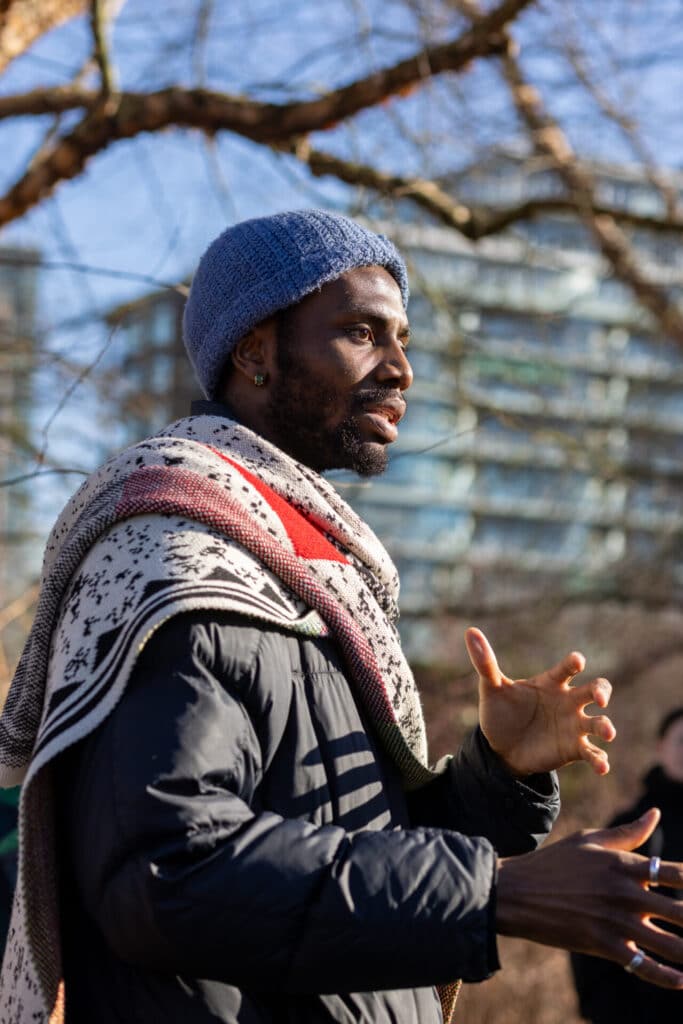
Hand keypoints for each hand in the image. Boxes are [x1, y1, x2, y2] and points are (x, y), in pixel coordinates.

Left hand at [465, 626, 614, 776]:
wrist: (500, 749)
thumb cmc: (500, 713)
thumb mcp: (492, 689)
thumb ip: (485, 663)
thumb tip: (470, 632)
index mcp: (551, 683)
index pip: (567, 669)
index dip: (574, 663)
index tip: (577, 661)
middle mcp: (568, 702)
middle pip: (594, 690)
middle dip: (601, 691)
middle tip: (600, 698)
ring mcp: (573, 726)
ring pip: (598, 723)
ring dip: (606, 727)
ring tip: (608, 732)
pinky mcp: (574, 749)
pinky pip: (592, 753)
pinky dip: (600, 759)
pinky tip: (602, 766)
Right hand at [496, 809, 682, 989]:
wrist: (518, 892)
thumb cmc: (556, 862)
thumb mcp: (590, 840)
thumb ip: (629, 832)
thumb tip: (656, 813)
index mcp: (625, 864)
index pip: (677, 874)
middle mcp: (626, 893)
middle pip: (681, 912)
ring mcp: (617, 921)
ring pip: (670, 944)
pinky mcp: (604, 945)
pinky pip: (644, 966)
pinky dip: (667, 977)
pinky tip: (681, 980)